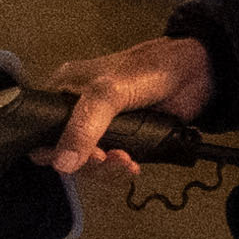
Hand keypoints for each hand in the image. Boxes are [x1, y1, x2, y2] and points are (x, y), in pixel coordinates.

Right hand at [38, 35, 208, 171]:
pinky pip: (112, 164)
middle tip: (105, 159)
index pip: (43, 127)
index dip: (54, 148)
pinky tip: (132, 165)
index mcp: (66, 89)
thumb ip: (84, 127)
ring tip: (125, 162)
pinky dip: (120, 169)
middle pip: (66, 151)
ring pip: (90, 162)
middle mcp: (80, 109)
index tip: (74, 158)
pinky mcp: (125, 139)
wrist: (195, 72)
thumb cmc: (149, 68)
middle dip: (87, 163)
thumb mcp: (108, 94)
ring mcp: (103, 125)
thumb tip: (62, 162)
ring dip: (106, 169)